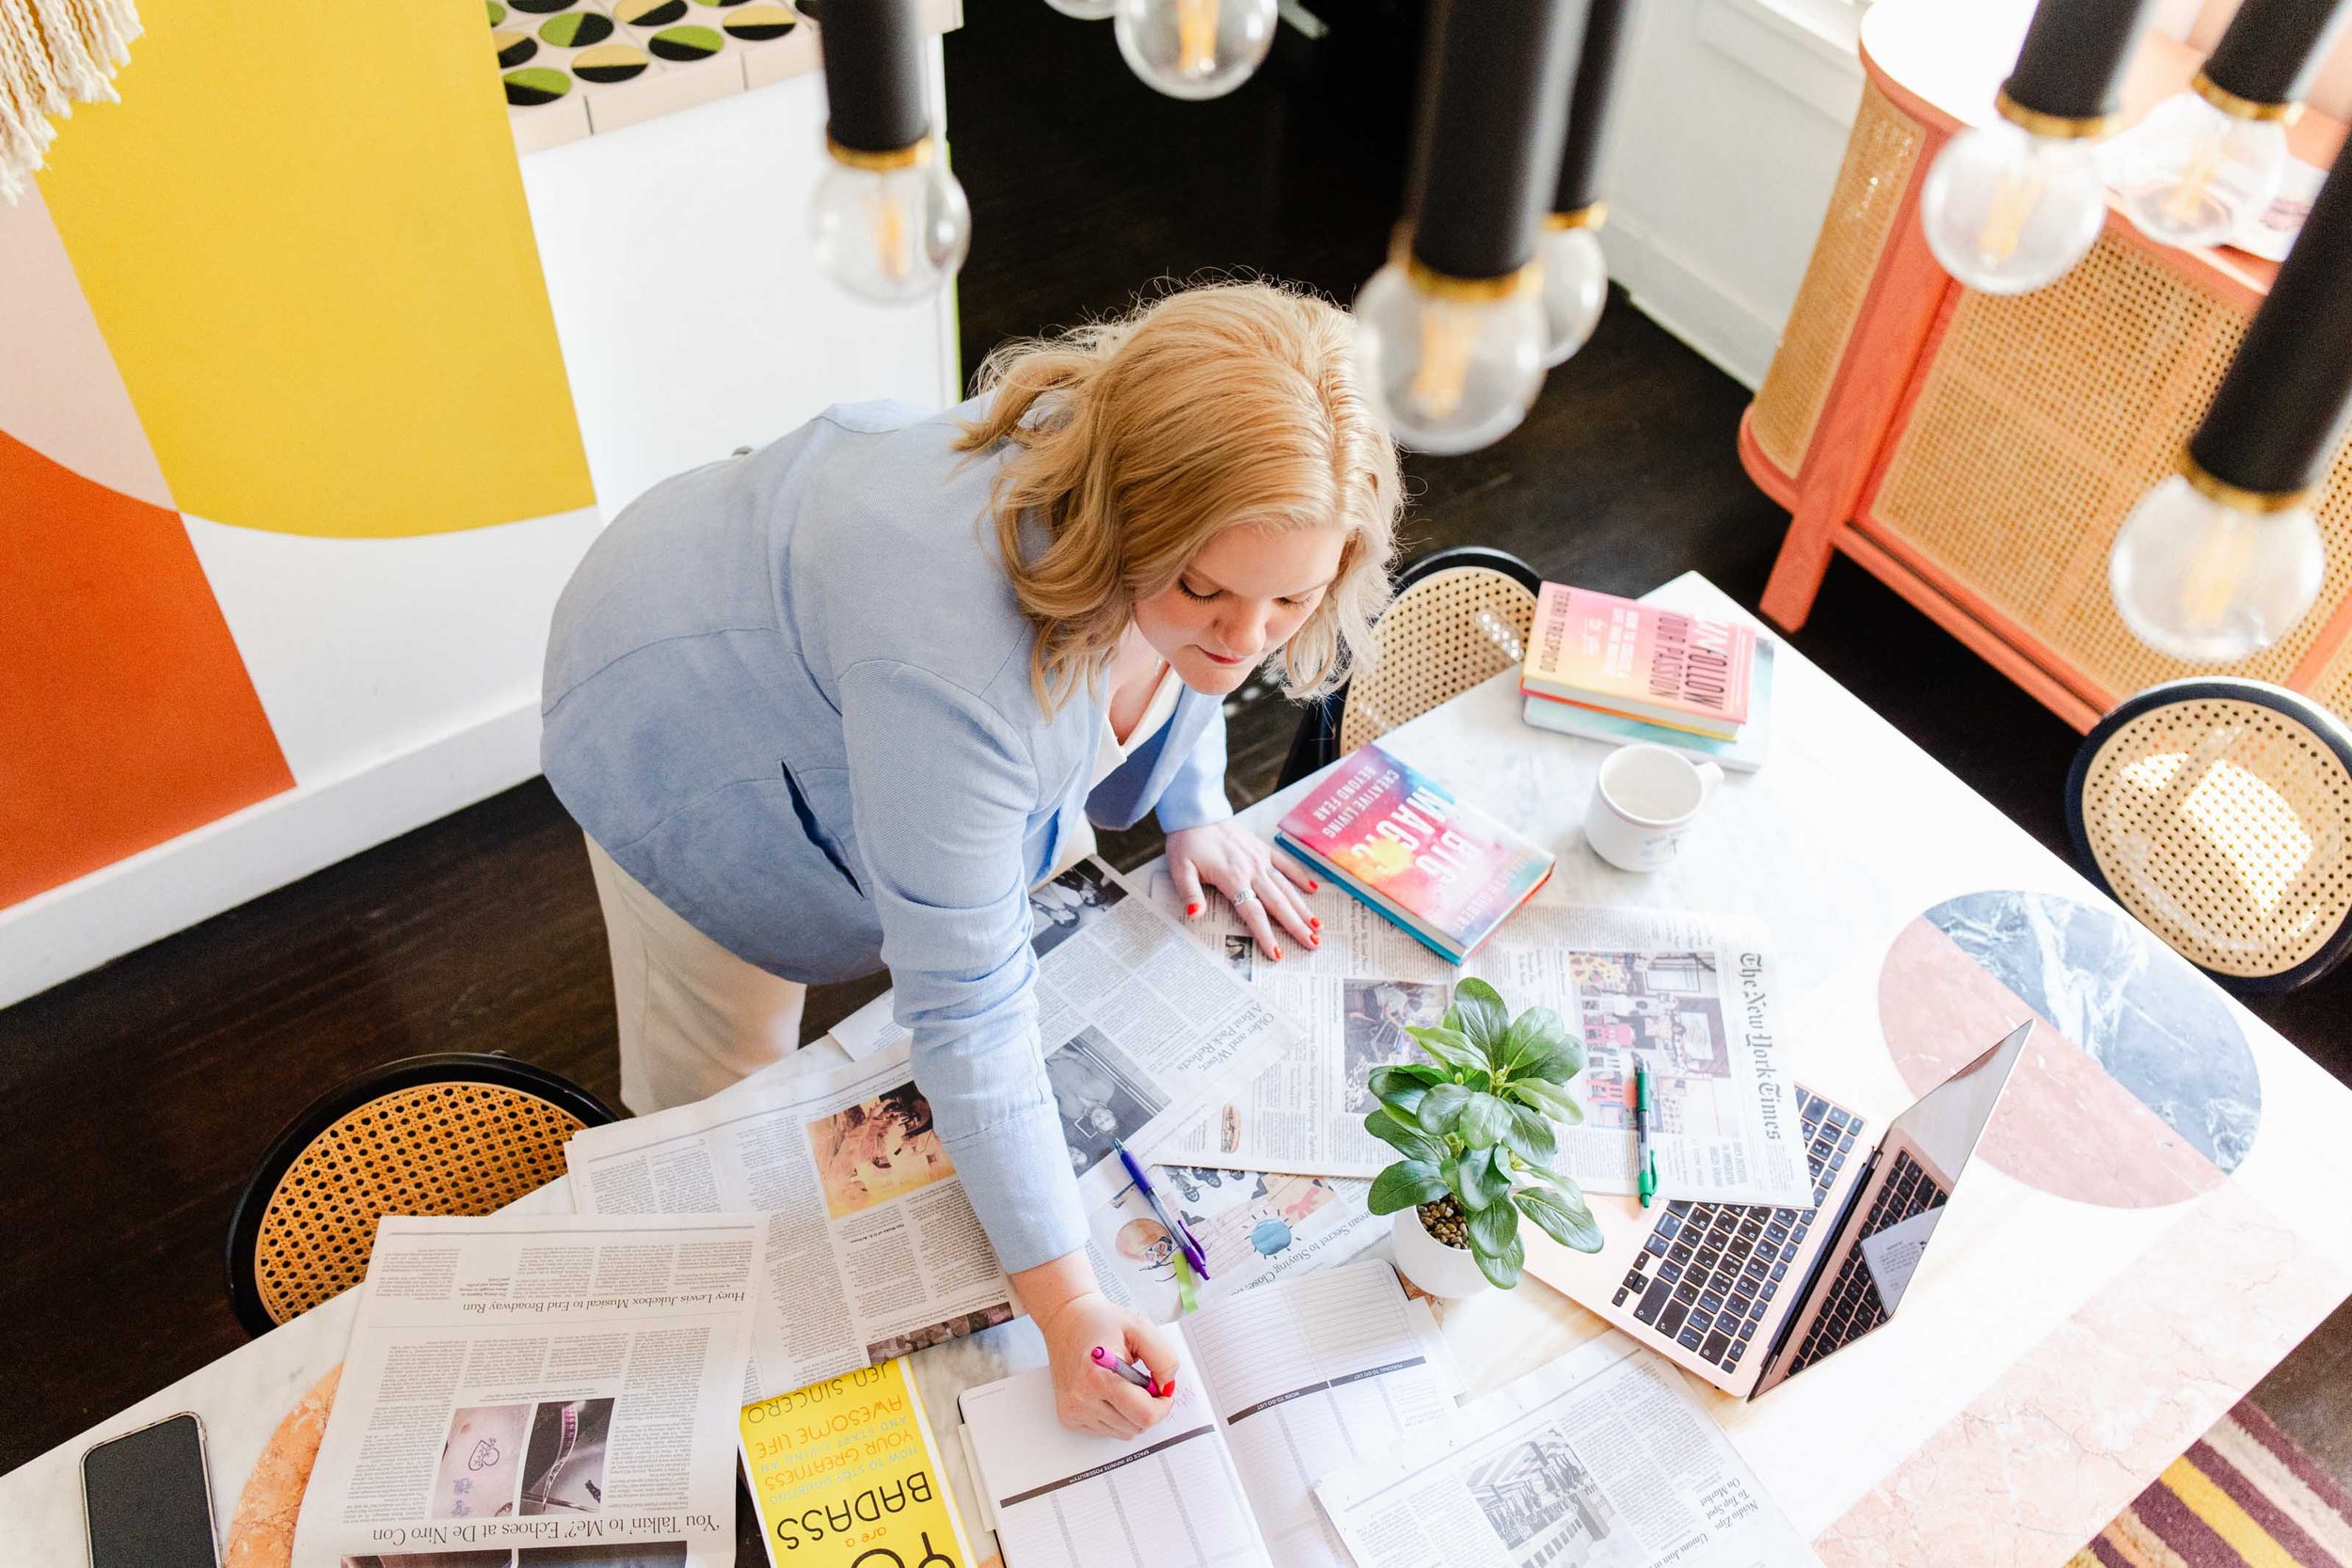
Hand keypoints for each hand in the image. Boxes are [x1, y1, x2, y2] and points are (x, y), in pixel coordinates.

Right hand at [1035, 1290, 1181, 1438]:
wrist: (1065, 1320)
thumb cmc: (1100, 1322)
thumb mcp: (1141, 1328)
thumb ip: (1163, 1359)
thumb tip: (1167, 1388)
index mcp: (1100, 1377)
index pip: (1145, 1415)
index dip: (1163, 1405)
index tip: (1163, 1390)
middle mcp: (1082, 1399)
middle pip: (1136, 1427)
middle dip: (1147, 1407)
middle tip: (1141, 1381)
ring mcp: (1073, 1411)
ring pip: (1123, 1432)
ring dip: (1131, 1413)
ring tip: (1122, 1384)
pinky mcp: (1068, 1418)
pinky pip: (1106, 1431)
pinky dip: (1115, 1416)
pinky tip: (1108, 1392)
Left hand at [1167, 821, 1320, 960]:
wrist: (1197, 812)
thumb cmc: (1187, 842)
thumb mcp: (1180, 869)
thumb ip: (1190, 893)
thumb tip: (1195, 914)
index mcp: (1232, 878)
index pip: (1253, 913)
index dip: (1266, 935)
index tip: (1278, 953)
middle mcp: (1252, 870)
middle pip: (1278, 904)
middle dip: (1296, 926)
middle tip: (1313, 945)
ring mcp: (1260, 858)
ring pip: (1286, 887)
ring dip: (1302, 908)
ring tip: (1318, 926)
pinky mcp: (1262, 848)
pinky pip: (1285, 864)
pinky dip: (1300, 876)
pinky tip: (1313, 890)